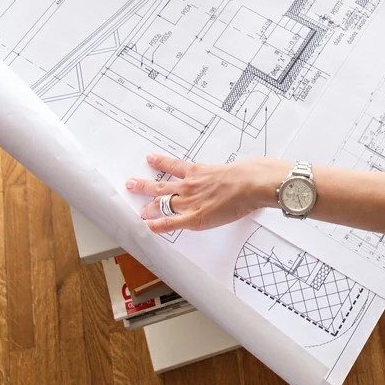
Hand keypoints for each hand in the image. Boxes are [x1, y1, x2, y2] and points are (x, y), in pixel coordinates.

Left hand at [126, 153, 289, 233]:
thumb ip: (229, 171)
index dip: (162, 163)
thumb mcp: (237, 166)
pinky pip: (170, 222)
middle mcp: (190, 185)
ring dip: (147, 205)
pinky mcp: (194, 217)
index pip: (175, 166)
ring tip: (137, 208)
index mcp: (200, 171)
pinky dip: (157, 225)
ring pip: (161, 203)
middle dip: (144, 185)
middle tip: (131, 183)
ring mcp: (190, 201)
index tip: (151, 158)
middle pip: (162, 186)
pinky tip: (147, 226)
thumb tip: (239, 171)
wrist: (253, 183)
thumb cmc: (250, 173)